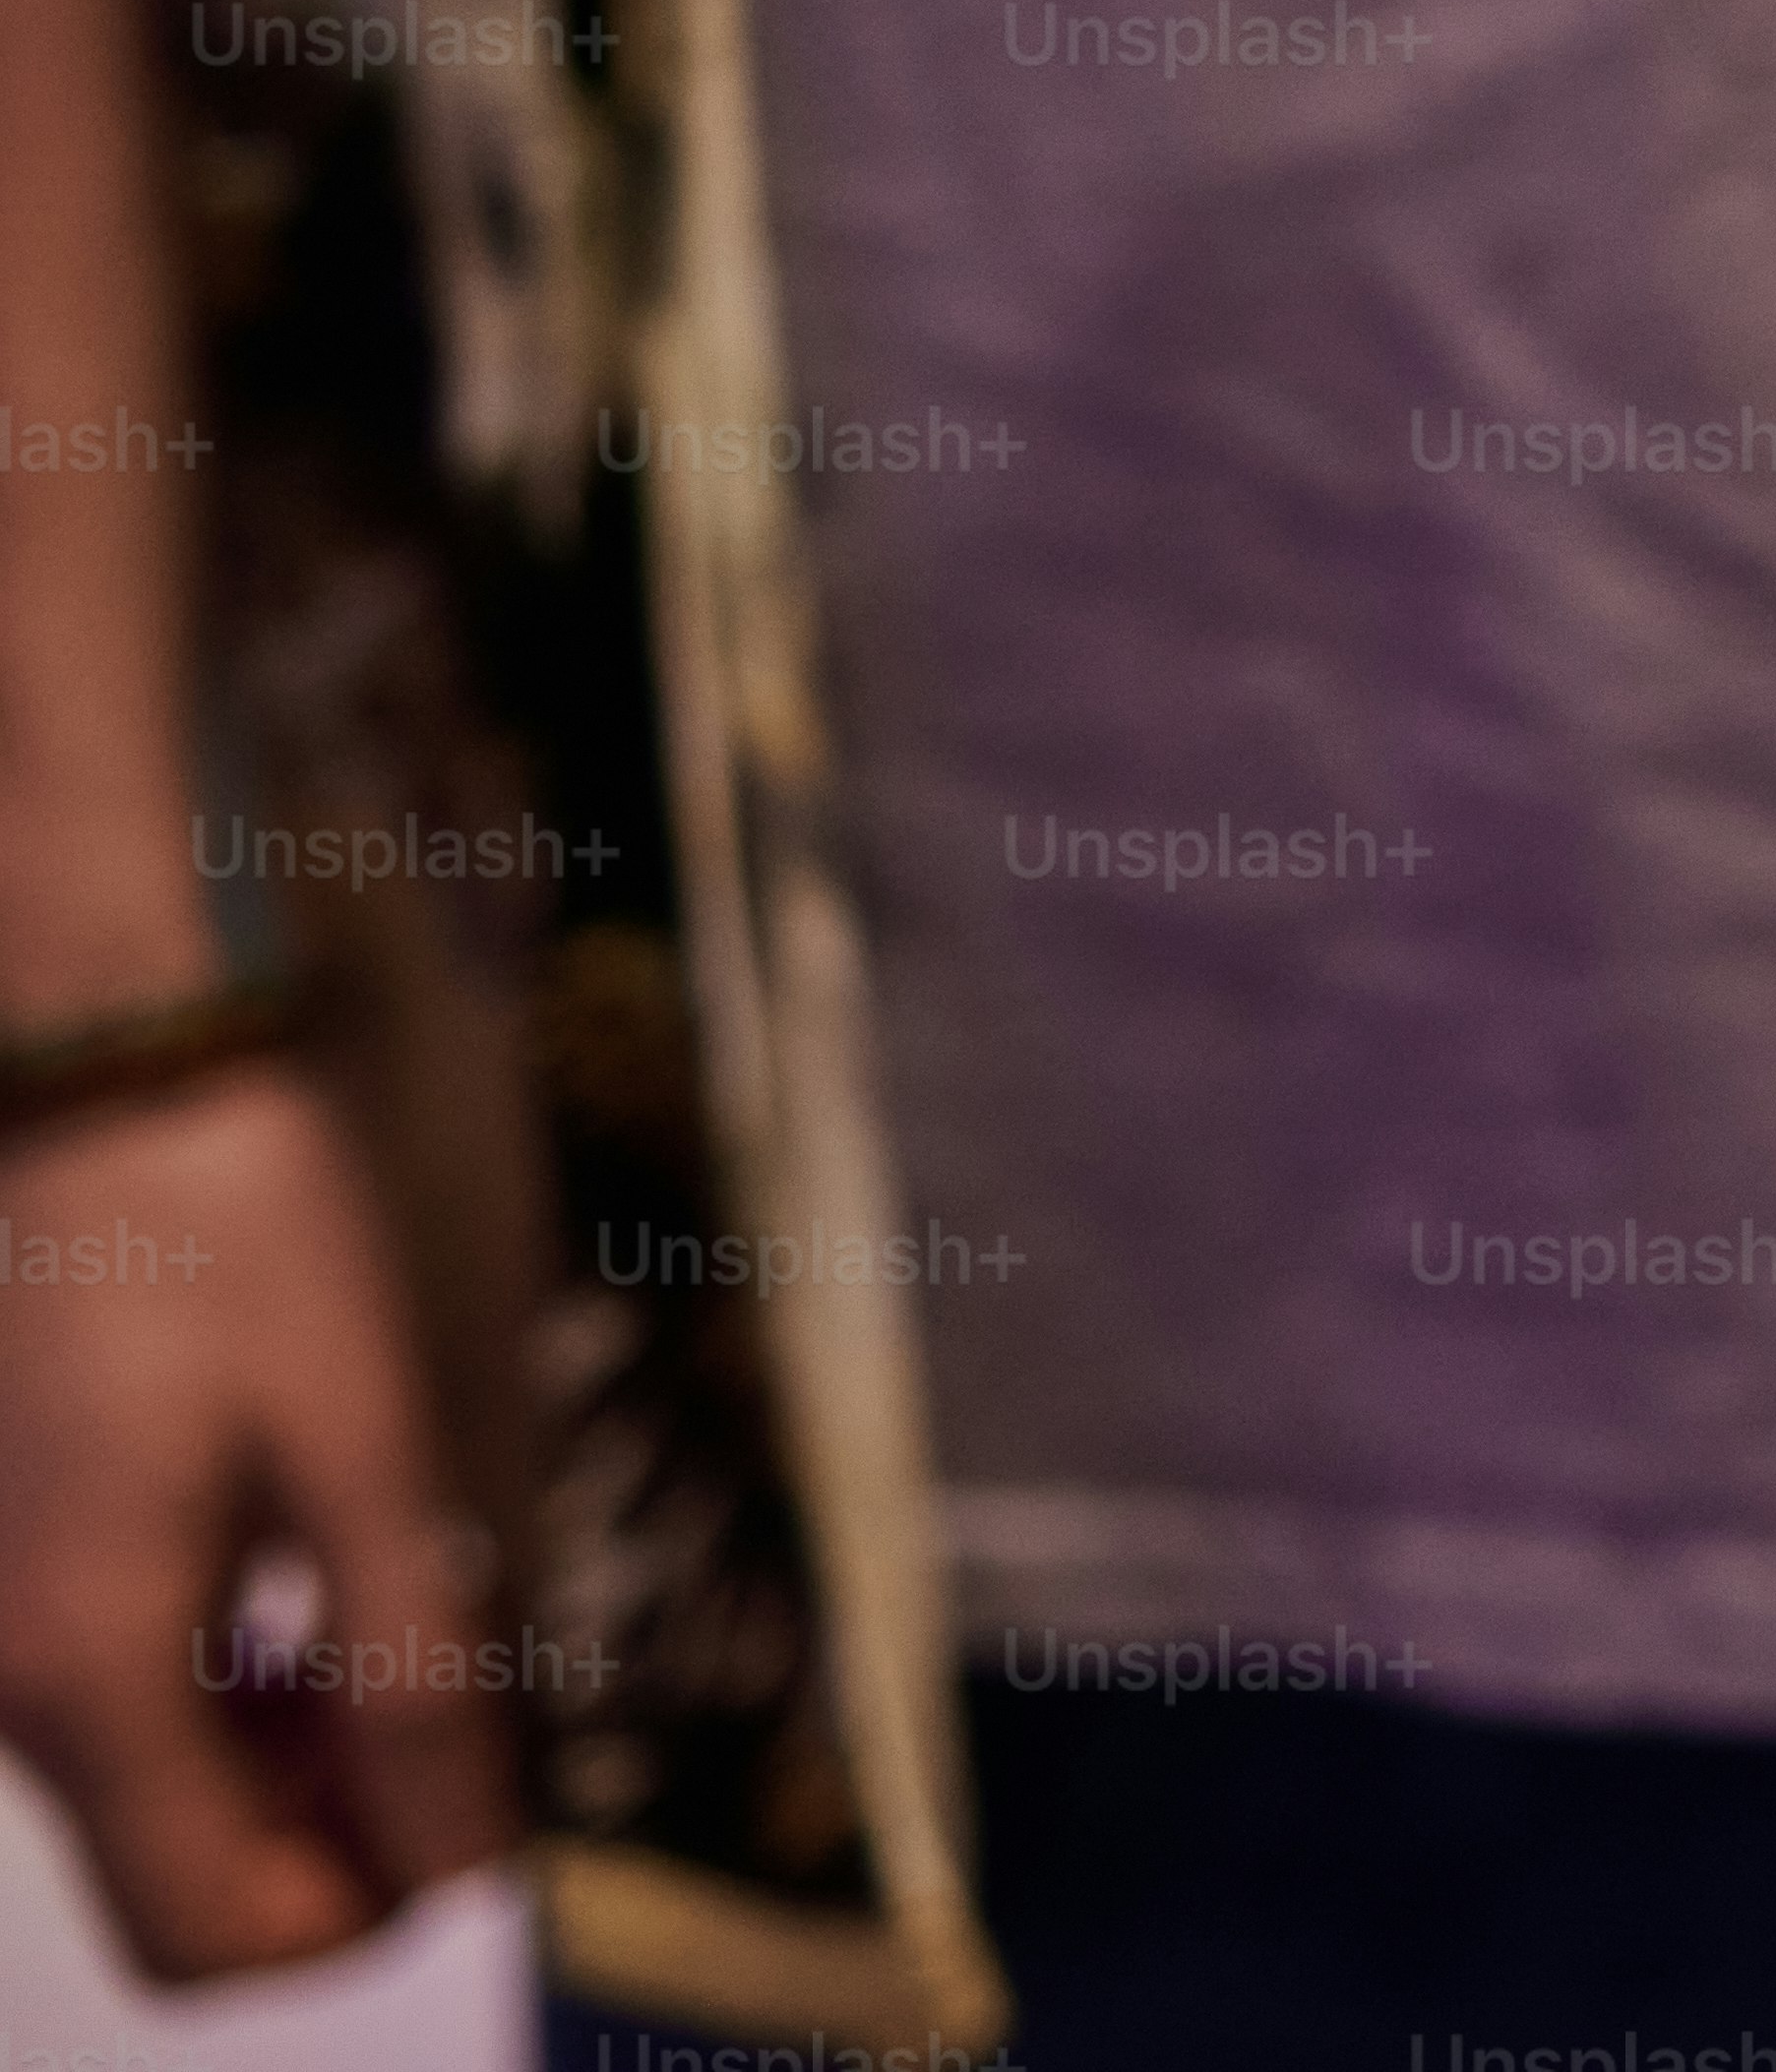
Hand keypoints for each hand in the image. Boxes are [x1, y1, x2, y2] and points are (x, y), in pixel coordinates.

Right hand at [0, 1064, 513, 1978]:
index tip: (482, 1802)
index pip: (214, 1935)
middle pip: (183, 1890)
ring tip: (402, 1630)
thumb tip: (470, 1855)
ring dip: (298, 1771)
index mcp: (86, 1675)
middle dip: (342, 1841)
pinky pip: (125, 1719)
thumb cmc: (238, 1238)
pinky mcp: (12, 1587)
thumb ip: (412, 1671)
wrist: (102, 1085)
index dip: (369, 1907)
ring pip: (156, 1810)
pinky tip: (315, 1595)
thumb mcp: (365, 1454)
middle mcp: (7, 1692)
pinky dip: (236, 1707)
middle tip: (462, 1707)